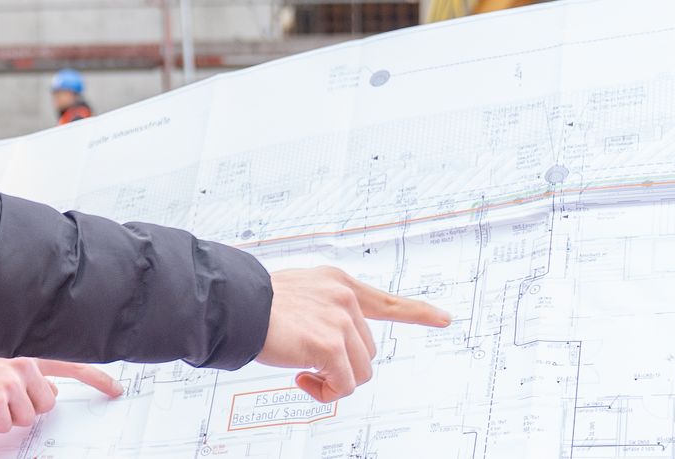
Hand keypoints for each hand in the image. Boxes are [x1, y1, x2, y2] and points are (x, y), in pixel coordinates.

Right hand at [0, 351, 122, 432]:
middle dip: (26, 409)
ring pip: (26, 419)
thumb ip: (29, 375)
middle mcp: (23, 364)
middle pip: (46, 405)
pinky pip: (4, 426)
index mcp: (27, 355)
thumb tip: (50, 392)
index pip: (71, 364)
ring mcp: (10, 381)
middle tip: (2, 398)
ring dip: (5, 417)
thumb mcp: (2, 363)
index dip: (96, 379)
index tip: (115, 389)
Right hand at [256, 266, 450, 403]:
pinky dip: (325, 391)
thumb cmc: (252, 304)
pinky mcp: (330, 345)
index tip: (443, 318)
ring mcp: (339, 320)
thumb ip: (322, 311)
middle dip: (342, 365)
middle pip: (367, 351)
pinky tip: (301, 379)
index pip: (385, 301)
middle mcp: (343, 297)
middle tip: (309, 367)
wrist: (231, 304)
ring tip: (303, 372)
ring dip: (334, 380)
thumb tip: (333, 348)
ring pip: (360, 371)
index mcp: (337, 282)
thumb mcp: (296, 295)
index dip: (417, 312)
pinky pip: (343, 385)